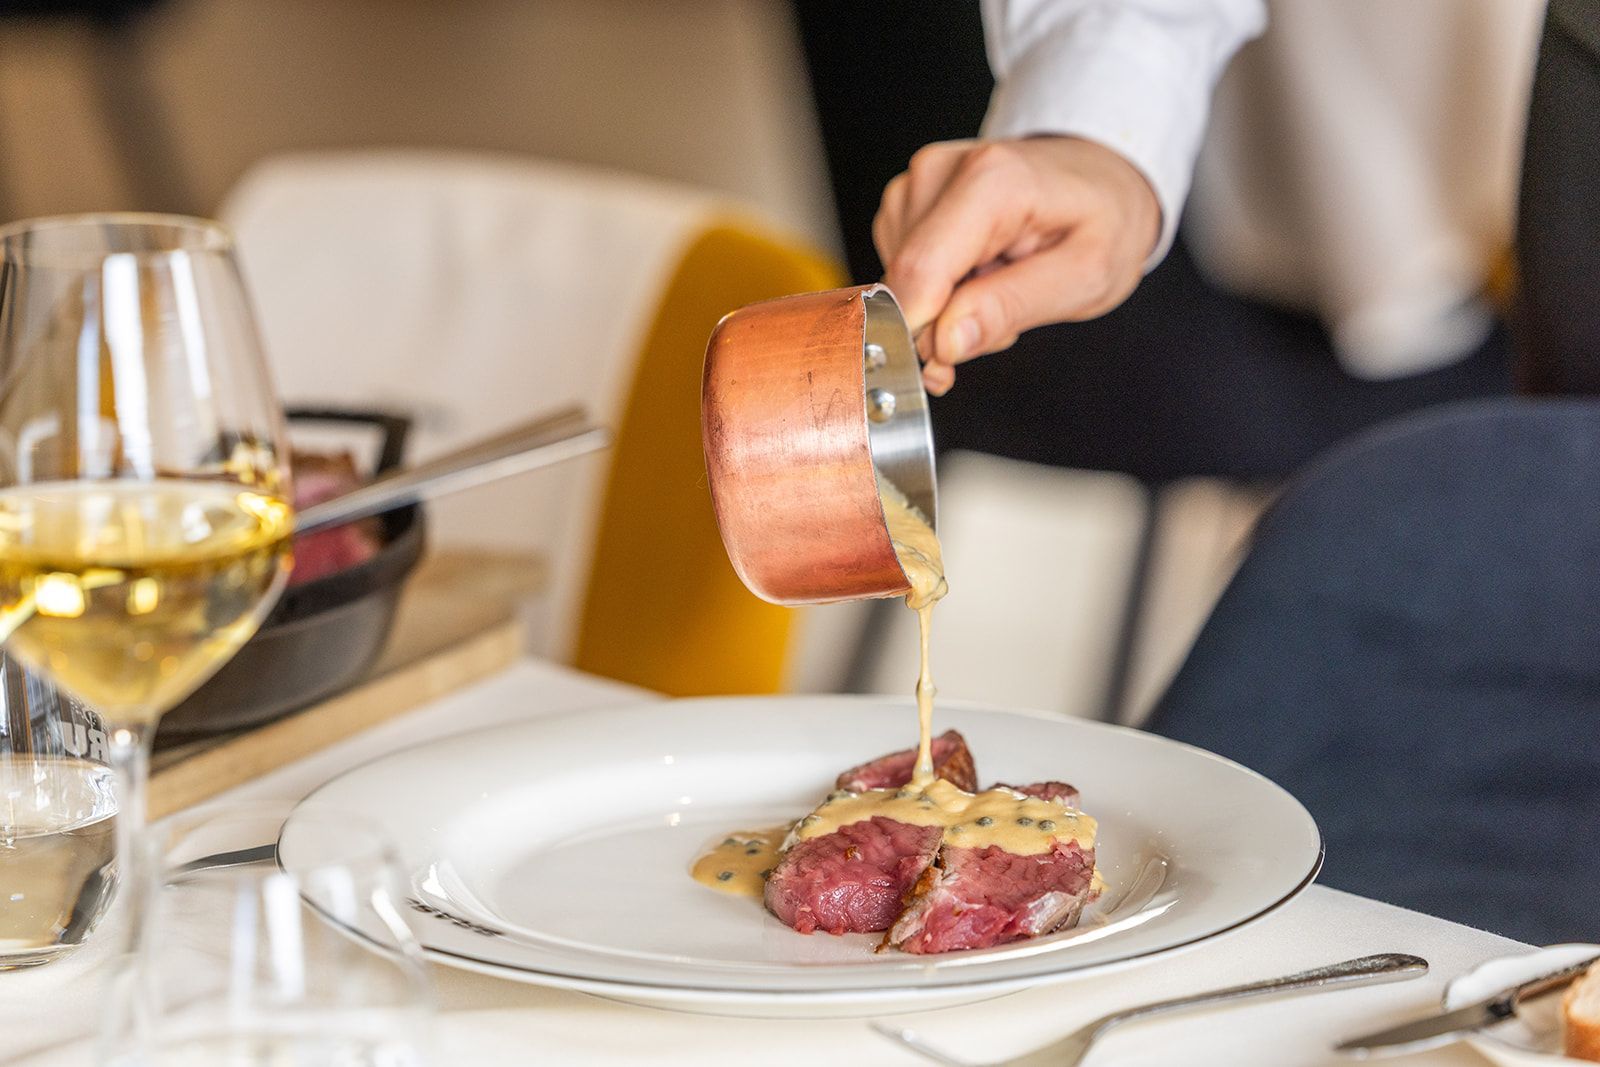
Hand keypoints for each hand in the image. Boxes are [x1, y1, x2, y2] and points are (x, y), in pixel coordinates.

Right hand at [873, 136, 1160, 394]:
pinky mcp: (907, 203)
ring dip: (945, 306)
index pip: (919, 273)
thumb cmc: (1103, 221)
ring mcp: (918, 184)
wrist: (1101, 179)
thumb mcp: (1085, 277)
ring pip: (901, 283)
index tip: (945, 365)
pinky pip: (904, 272)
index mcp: (990, 181)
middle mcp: (940, 172)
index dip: (922, 332)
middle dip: (945, 322)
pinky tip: (980, 271)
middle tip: (1006, 313)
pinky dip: (938, 288)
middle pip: (906, 283)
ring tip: (1001, 282)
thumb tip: (943, 342)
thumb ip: (1010, 308)